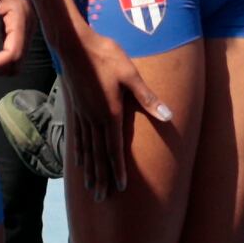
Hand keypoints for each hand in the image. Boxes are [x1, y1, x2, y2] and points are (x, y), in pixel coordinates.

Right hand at [59, 26, 173, 202]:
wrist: (75, 44)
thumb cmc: (106, 55)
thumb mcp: (131, 74)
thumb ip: (148, 98)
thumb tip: (168, 116)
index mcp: (109, 113)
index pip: (114, 148)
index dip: (118, 170)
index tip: (120, 188)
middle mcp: (94, 119)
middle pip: (98, 154)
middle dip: (101, 177)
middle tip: (101, 198)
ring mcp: (83, 114)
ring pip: (87, 149)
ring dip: (90, 170)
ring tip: (90, 187)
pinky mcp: (76, 107)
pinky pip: (78, 137)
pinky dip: (79, 152)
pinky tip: (79, 160)